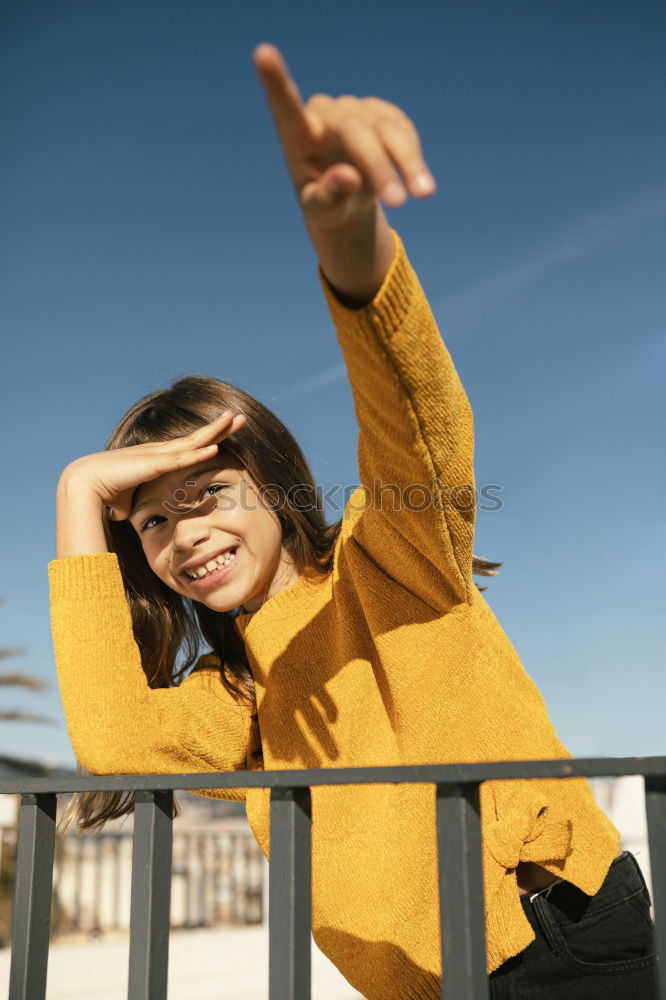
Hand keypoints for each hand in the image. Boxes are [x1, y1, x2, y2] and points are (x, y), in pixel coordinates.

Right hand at [59, 412, 246, 519]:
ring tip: (235, 419)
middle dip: (220, 426)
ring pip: (193, 442)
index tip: (227, 432)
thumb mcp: (133, 498)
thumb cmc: (104, 495)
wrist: (83, 486)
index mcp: (156, 458)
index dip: (209, 437)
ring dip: (216, 431)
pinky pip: (180, 459)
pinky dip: (199, 453)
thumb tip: (140, 515)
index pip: (189, 445)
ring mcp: (156, 456)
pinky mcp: (152, 465)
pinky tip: (216, 448)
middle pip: (197, 437)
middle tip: (241, 417)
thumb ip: (143, 502)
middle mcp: (159, 452)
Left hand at [253, 43, 436, 230]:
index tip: (262, 54)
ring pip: (385, 129)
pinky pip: (402, 132)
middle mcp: (325, 115)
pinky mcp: (381, 114)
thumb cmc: (326, 207)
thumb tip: (348, 179)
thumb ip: (328, 197)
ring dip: (407, 162)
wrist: (348, 201)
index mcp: (297, 137)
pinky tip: (419, 183)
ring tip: (425, 194)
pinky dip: (412, 157)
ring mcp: (354, 110)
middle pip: (354, 130)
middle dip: (379, 166)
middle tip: (398, 202)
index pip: (284, 105)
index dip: (275, 80)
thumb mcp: (323, 212)